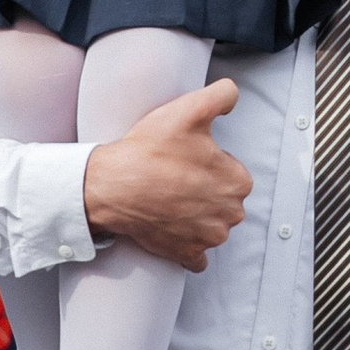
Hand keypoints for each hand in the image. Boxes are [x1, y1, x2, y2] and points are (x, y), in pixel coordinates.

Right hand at [82, 80, 249, 271]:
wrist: (112, 186)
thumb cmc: (150, 150)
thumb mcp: (189, 109)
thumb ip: (222, 95)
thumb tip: (232, 94)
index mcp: (237, 182)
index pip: (232, 170)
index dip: (210, 161)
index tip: (188, 157)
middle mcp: (230, 215)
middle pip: (224, 198)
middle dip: (206, 189)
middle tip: (177, 176)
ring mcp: (208, 238)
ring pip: (213, 224)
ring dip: (198, 214)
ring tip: (170, 197)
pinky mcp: (187, 254)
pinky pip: (198, 255)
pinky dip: (189, 244)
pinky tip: (174, 227)